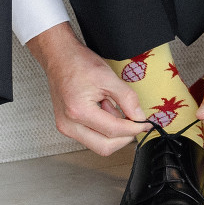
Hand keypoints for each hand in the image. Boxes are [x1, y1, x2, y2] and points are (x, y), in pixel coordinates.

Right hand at [25, 24, 148, 154]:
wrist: (58, 57)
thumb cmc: (77, 63)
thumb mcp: (108, 77)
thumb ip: (127, 99)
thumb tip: (139, 117)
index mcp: (78, 111)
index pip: (113, 131)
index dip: (133, 128)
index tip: (145, 124)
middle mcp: (69, 124)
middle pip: (105, 147)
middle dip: (124, 136)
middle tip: (133, 120)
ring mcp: (66, 127)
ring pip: (98, 144)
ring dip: (112, 131)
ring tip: (111, 106)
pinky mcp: (67, 126)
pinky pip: (91, 137)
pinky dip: (103, 128)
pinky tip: (103, 110)